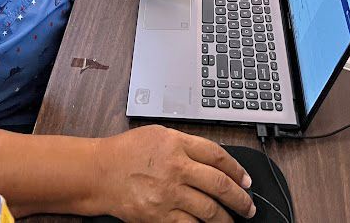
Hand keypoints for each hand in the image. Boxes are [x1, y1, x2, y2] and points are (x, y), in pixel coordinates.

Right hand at [96, 125, 254, 221]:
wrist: (100, 172)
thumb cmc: (125, 152)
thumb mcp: (157, 135)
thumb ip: (184, 143)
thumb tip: (211, 158)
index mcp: (177, 144)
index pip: (217, 156)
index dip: (237, 169)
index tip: (245, 179)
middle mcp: (176, 168)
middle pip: (220, 184)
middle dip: (240, 199)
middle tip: (248, 206)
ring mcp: (169, 193)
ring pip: (210, 210)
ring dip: (226, 218)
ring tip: (233, 221)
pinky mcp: (160, 215)